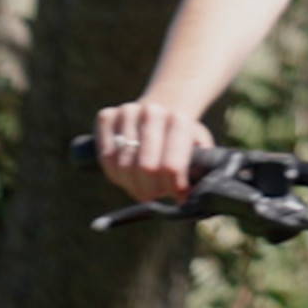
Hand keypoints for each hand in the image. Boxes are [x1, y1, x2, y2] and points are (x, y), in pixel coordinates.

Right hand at [93, 98, 212, 201]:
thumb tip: (195, 195)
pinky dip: (114, 173)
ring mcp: (127, 112)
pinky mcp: (107, 116)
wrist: (158, 111)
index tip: (177, 196)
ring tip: (142, 185)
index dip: (173, 188)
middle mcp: (153, 112)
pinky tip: (126, 175)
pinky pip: (105, 157)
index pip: (171, 167)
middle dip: (151, 190)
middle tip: (156, 195)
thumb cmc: (178, 138)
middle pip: (146, 168)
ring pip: (123, 166)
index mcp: (179, 120)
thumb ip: (201, 168)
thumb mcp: (197, 148)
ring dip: (133, 184)